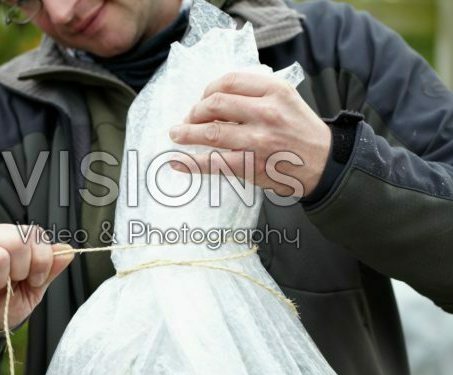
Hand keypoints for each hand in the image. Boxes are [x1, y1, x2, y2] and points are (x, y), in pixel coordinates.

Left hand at [169, 72, 331, 196]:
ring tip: (176, 134)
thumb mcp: (286, 100)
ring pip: (210, 132)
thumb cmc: (301, 131)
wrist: (325, 164)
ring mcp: (257, 140)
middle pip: (214, 104)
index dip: (208, 89)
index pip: (228, 81)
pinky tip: (176, 162)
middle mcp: (265, 112)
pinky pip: (213, 163)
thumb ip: (256, 93)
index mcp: (274, 90)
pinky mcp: (251, 165)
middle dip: (194, 111)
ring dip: (186, 133)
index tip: (202, 99)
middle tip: (187, 119)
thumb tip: (216, 98)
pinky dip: (190, 163)